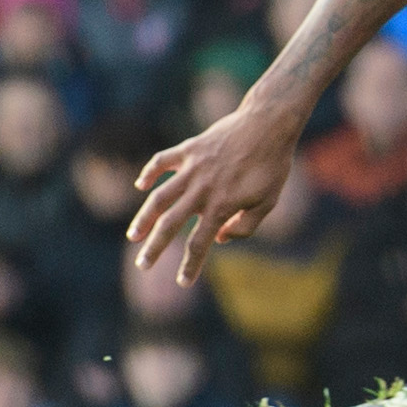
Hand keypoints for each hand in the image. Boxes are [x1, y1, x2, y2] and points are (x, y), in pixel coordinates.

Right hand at [128, 97, 304, 280]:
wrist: (268, 124)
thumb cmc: (272, 165)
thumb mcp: (268, 201)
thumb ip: (245, 225)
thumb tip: (220, 239)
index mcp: (222, 206)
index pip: (200, 244)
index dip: (190, 265)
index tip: (183, 282)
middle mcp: (202, 190)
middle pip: (171, 225)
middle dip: (155, 248)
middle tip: (142, 265)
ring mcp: (193, 168)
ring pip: (160, 197)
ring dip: (144, 218)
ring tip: (134, 235)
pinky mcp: (190, 149)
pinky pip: (163, 161)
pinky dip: (150, 173)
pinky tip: (141, 186)